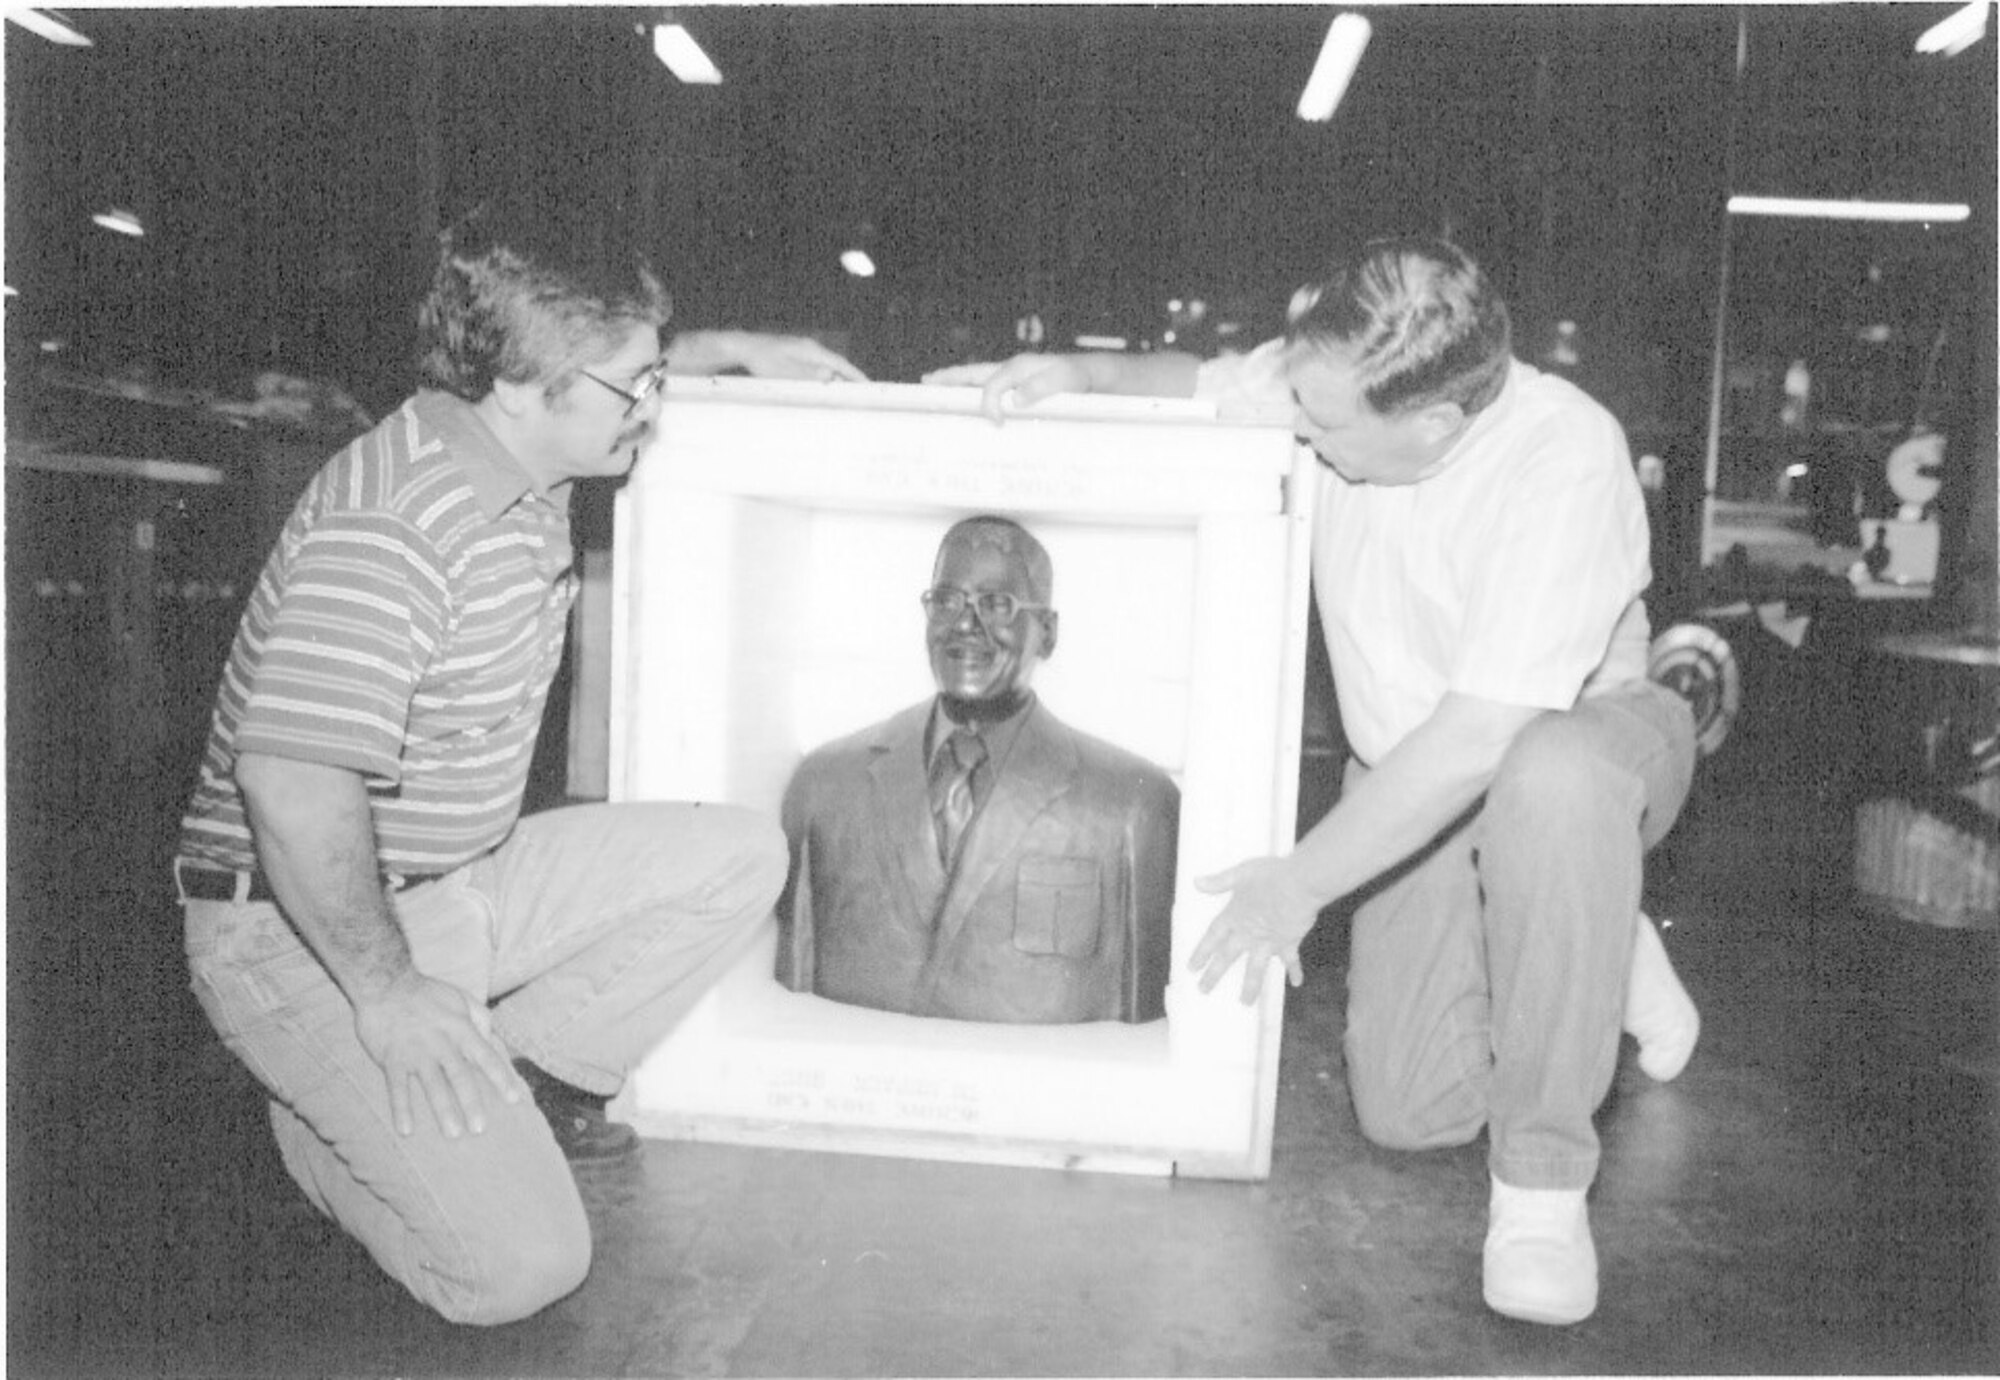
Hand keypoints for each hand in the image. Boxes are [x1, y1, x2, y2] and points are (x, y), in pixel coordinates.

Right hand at [351, 972, 522, 1138]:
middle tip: (480, 1128)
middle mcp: (441, 1042)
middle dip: (472, 1103)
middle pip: (460, 1076)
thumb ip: (480, 1017)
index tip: (514, 1100)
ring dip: (443, 1110)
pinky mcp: (391, 1058)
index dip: (501, 1078)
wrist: (384, 982)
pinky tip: (406, 1130)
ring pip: (432, 1085)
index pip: (486, 1057)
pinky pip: (397, 1087)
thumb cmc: (425, 992)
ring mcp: (416, 1051)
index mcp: (460, 1028)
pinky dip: (401, 1109)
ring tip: (454, 1133)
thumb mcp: (460, 997)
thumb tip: (492, 1040)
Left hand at [733, 333, 867, 382]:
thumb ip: (809, 374)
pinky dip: (824, 377)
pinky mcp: (795, 354)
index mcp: (811, 351)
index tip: (868, 385)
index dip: (855, 375)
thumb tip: (831, 376)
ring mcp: (802, 350)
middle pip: (836, 364)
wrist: (743, 348)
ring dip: (836, 379)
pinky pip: (816, 367)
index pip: (840, 364)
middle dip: (850, 378)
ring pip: (826, 366)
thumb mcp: (785, 371)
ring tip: (845, 393)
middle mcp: (810, 348)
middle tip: (862, 393)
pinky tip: (822, 386)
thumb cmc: (763, 360)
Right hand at [922, 352, 1093, 422]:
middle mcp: (1013, 369)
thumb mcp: (1066, 381)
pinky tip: (970, 403)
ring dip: (958, 383)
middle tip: (926, 382)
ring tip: (937, 387)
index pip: (990, 386)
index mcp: (1018, 367)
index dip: (988, 405)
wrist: (1096, 376)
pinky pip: (992, 387)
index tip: (997, 424)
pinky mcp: (1021, 385)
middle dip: (950, 378)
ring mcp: (1015, 377)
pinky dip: (976, 392)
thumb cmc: (1081, 378)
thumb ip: (1041, 388)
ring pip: (979, 378)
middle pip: (974, 373)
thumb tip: (1015, 401)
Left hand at [1187, 856, 1320, 1004]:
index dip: (1201, 952)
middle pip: (1227, 958)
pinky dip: (1294, 971)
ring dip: (1250, 987)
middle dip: (1214, 975)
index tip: (1191, 968)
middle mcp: (1248, 933)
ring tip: (1245, 1003)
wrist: (1300, 884)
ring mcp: (1268, 941)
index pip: (1212, 938)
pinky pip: (1291, 960)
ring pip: (1256, 969)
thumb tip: (1196, 882)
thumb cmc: (1271, 874)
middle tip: (1204, 990)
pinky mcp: (1289, 942)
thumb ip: (1220, 881)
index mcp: (1234, 916)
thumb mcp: (1241, 872)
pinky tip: (1297, 983)